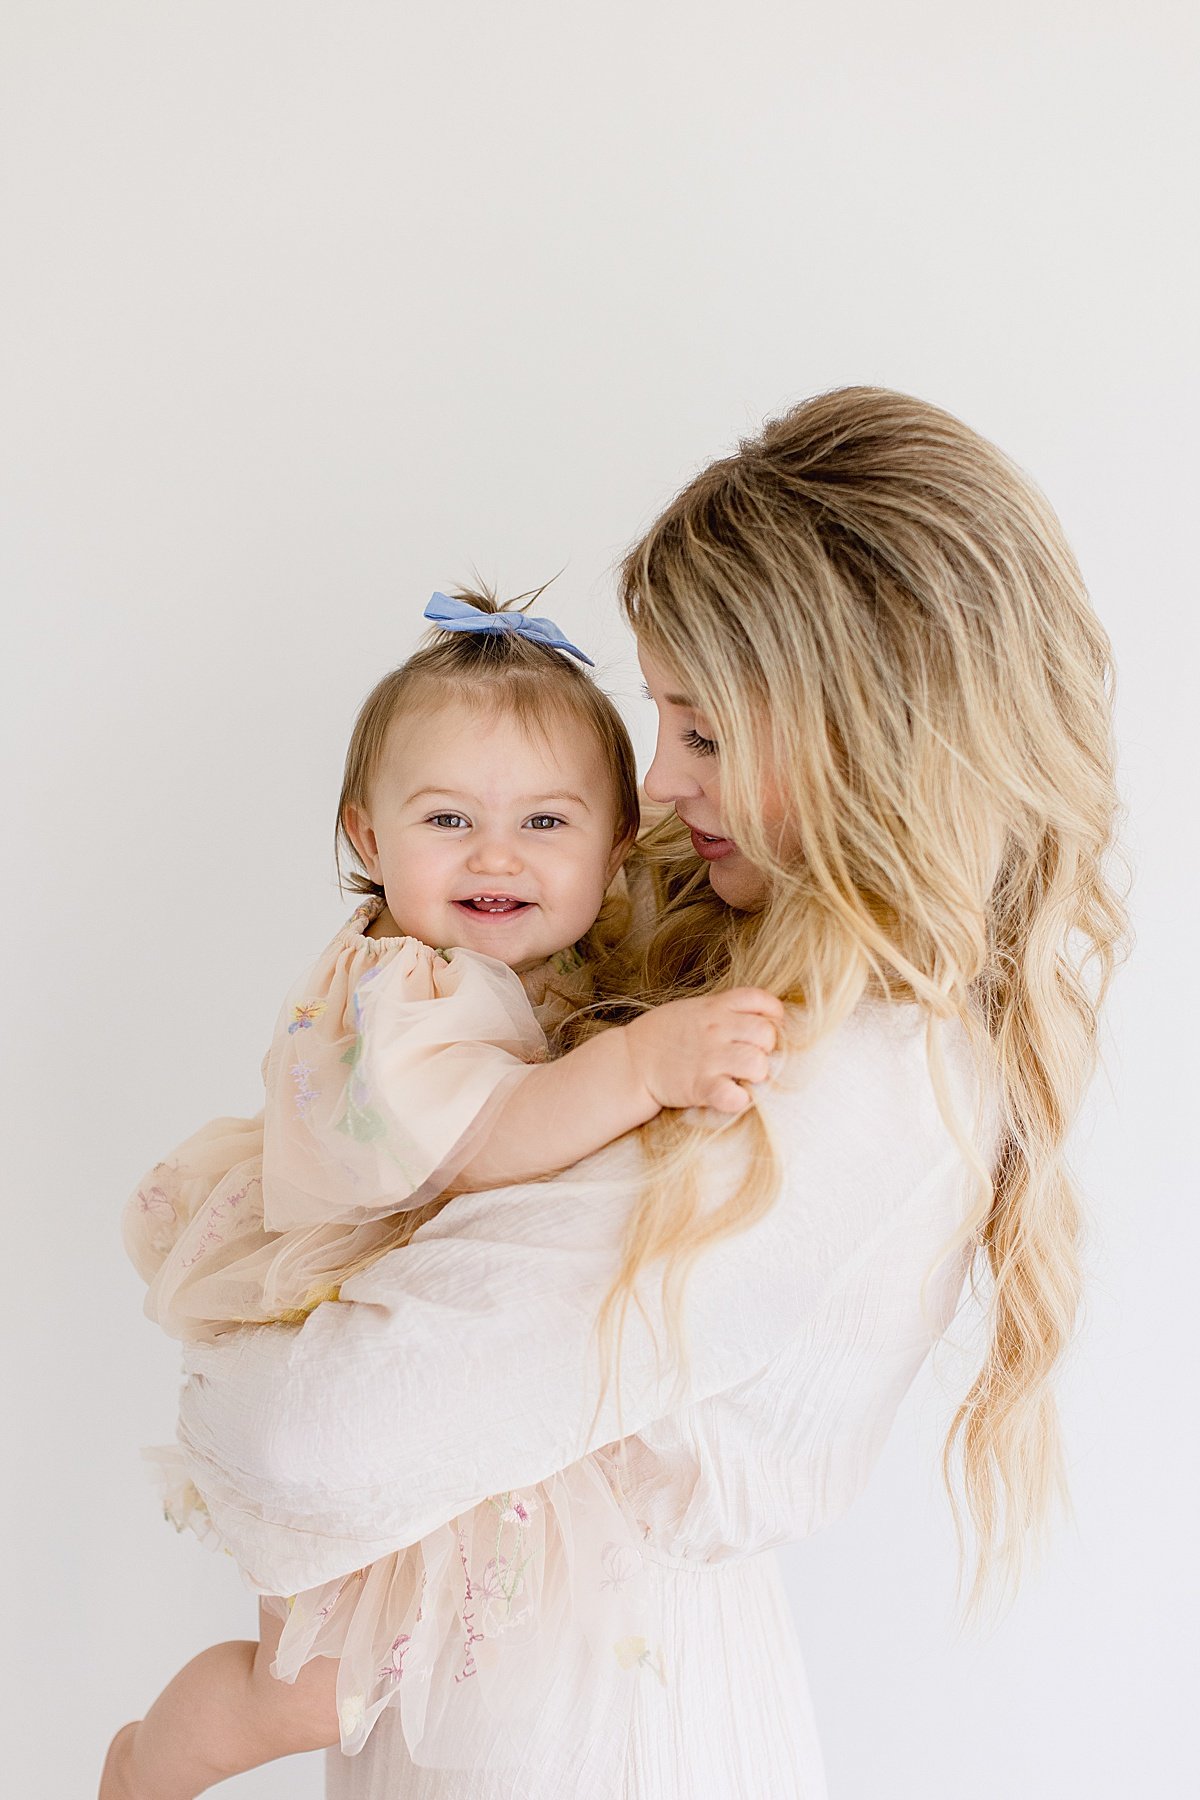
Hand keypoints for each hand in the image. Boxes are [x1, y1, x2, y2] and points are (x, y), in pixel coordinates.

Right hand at [621, 989, 785, 1115]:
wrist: (630, 1061)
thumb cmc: (664, 1034)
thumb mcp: (694, 1009)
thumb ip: (724, 1010)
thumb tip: (759, 1018)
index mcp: (715, 1007)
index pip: (761, 1000)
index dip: (772, 1015)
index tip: (765, 1028)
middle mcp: (716, 1029)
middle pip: (767, 1034)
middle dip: (766, 1048)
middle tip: (751, 1057)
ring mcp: (709, 1057)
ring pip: (757, 1063)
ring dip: (756, 1074)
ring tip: (742, 1077)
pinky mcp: (701, 1086)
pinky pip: (734, 1096)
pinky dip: (738, 1100)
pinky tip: (731, 1095)